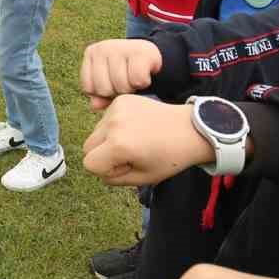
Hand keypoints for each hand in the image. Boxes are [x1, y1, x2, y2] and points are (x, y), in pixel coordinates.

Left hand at [78, 39, 161, 109]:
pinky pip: (138, 80)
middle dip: (117, 92)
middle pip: (104, 89)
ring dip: (131, 89)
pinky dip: (143, 83)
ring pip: (121, 86)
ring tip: (135, 78)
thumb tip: (94, 106)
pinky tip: (145, 74)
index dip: (102, 94)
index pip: (88, 88)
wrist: (150, 54)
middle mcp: (103, 47)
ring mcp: (120, 47)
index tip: (112, 84)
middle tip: (126, 81)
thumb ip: (100, 96)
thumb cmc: (125, 71)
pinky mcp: (140, 52)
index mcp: (91, 53)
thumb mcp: (109, 82)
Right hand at [81, 94, 213, 184]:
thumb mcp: (142, 178)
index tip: (126, 166)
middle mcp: (113, 124)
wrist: (191, 130)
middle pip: (88, 146)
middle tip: (130, 154)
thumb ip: (113, 178)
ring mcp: (116, 109)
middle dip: (103, 154)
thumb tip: (98, 168)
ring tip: (135, 138)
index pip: (89, 164)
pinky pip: (106, 118)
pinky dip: (116, 124)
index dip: (106, 169)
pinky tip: (136, 126)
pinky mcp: (121, 99)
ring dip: (108, 138)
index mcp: (119, 146)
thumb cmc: (170, 158)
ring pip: (96, 131)